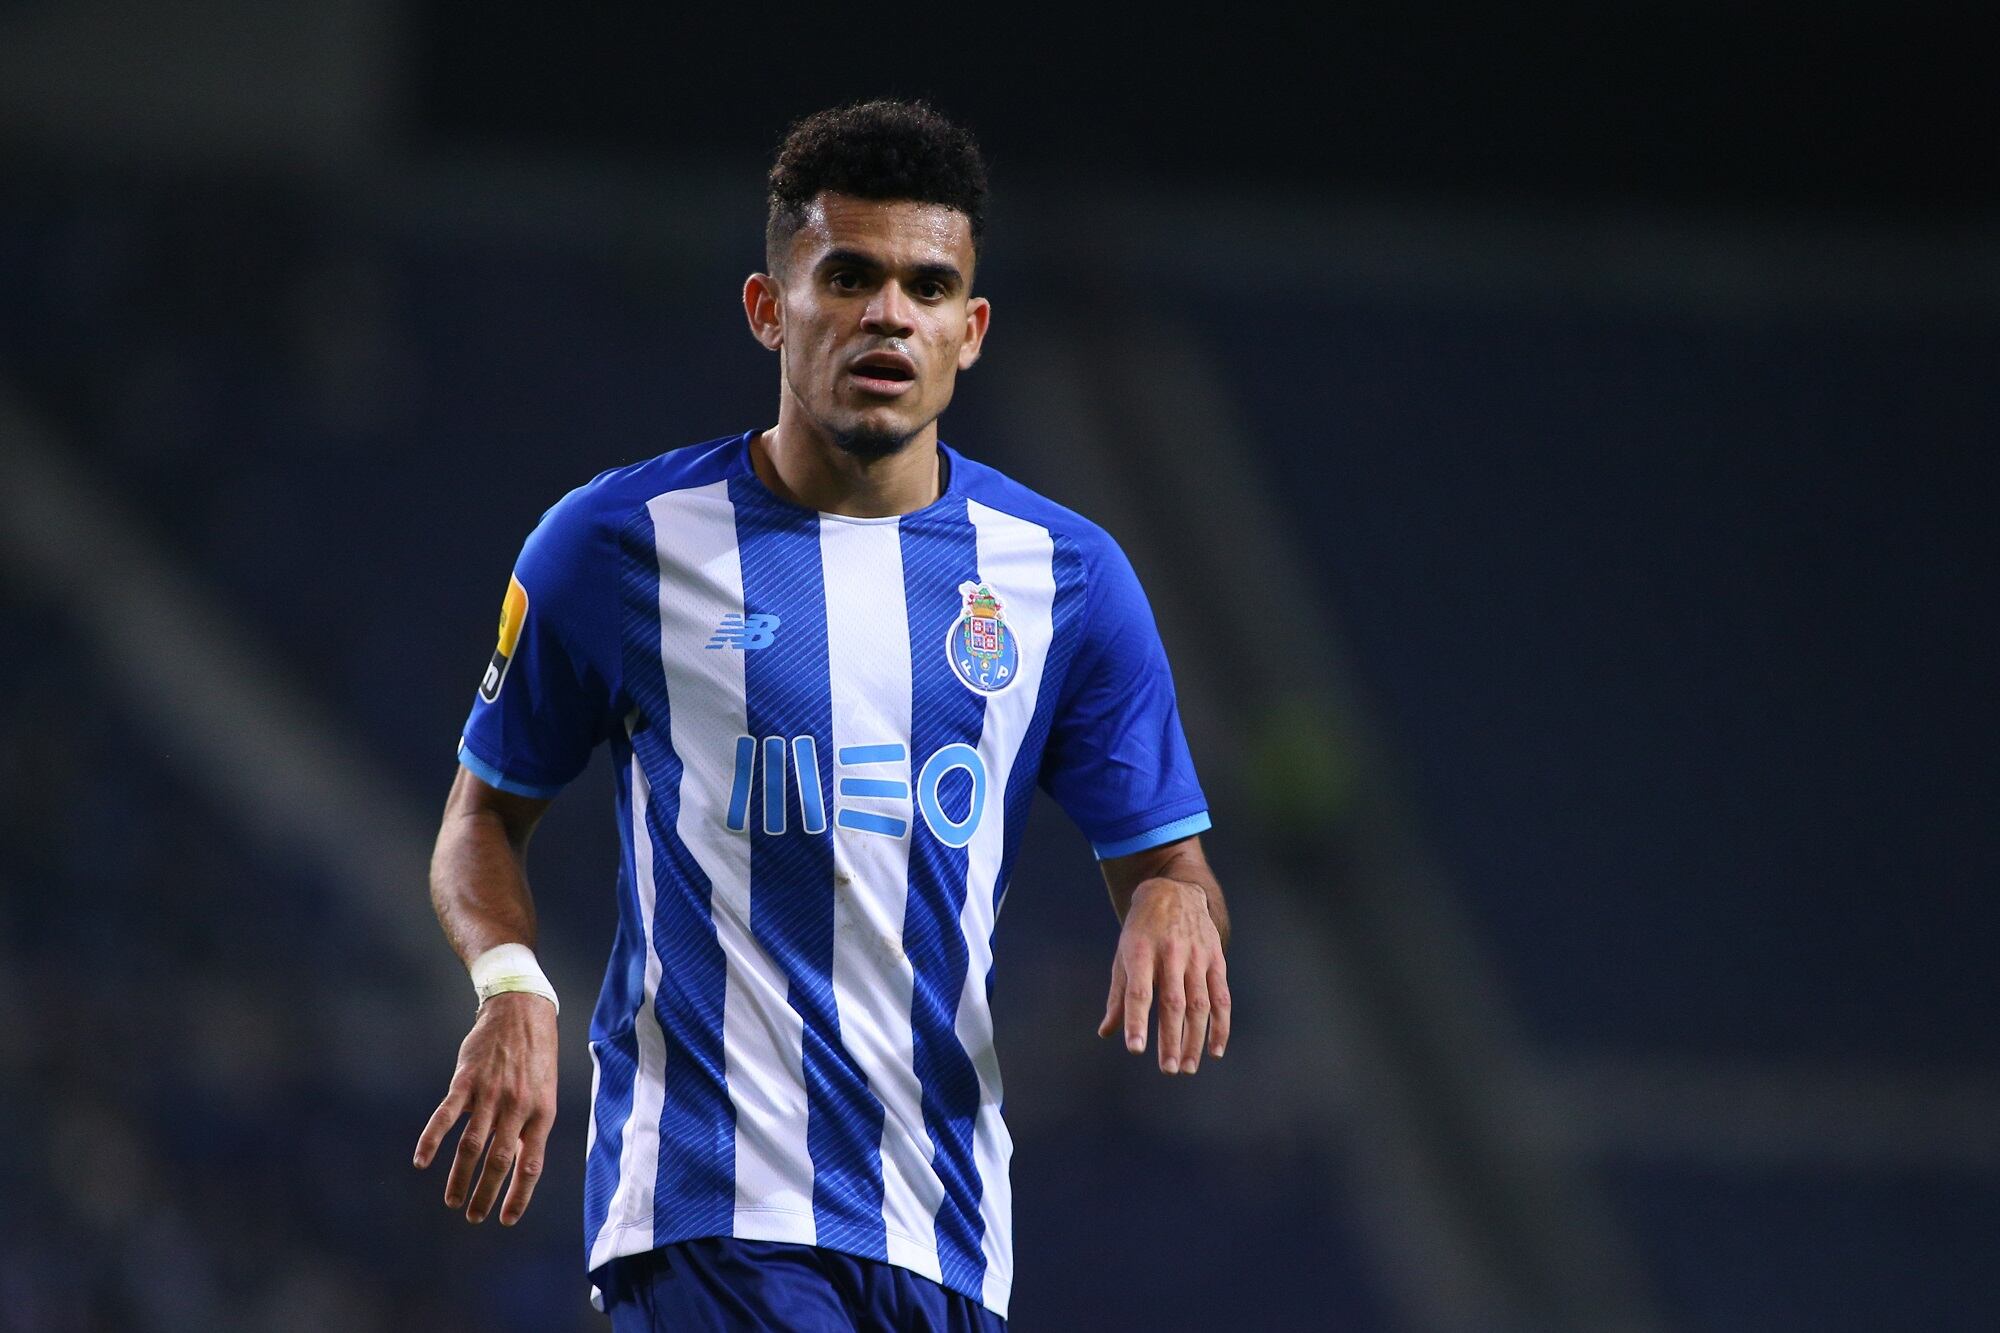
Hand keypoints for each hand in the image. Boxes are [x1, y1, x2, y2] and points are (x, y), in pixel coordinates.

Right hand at [412, 991, 557, 1224]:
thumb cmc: (534, 1056)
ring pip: (472, 1146)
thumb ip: (530, 1126)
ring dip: (459, 1177)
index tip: (506, 1219)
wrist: (522, 1010)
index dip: (519, 1195)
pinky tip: (421, 1162)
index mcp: (542, 1113)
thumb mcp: (543, 1092)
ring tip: (452, 1200)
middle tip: (473, 1216)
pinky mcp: (466, 1081)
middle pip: (499, 1161)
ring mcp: (491, 1094)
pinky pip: (446, 1116)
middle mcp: (517, 1107)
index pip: (532, 1165)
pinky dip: (432, 1140)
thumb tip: (516, 1164)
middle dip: (485, 1194)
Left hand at [1097, 876, 1230, 1073]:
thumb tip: (1106, 1032)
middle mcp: (1170, 954)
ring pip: (1199, 1004)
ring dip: (1195, 1039)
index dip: (1138, 1021)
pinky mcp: (1215, 959)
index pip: (1139, 992)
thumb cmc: (1141, 931)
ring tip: (1187, 1066)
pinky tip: (1215, 1050)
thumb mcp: (1123, 955)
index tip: (1135, 1048)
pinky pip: (1221, 997)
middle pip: (1173, 1002)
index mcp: (1140, 952)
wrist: (1173, 891)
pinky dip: (1221, 1025)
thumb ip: (1117, 996)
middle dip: (1170, 1039)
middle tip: (1168, 1069)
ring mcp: (1196, 956)